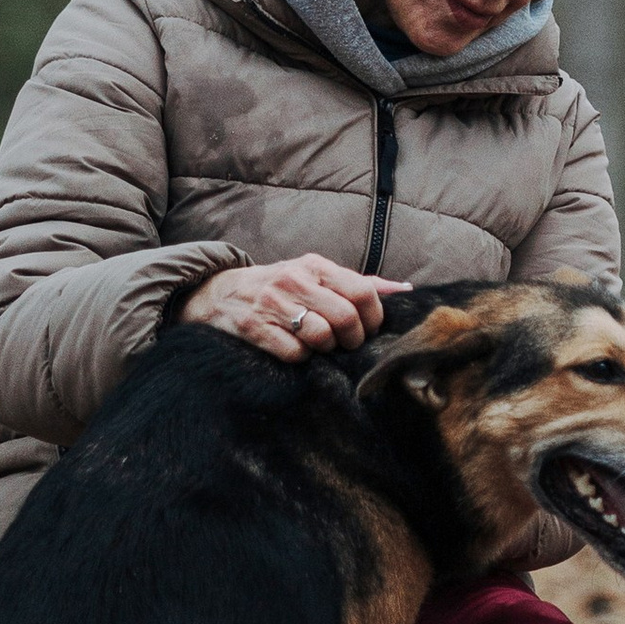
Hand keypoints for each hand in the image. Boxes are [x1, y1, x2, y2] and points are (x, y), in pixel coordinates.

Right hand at [179, 254, 409, 361]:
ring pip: (321, 336)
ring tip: (318, 346)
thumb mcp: (315, 275)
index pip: (363, 291)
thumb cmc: (279, 288)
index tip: (368, 331)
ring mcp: (273, 303)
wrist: (219, 293)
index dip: (373, 318)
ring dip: (325, 349)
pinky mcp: (254, 327)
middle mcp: (295, 280)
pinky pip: (294, 353)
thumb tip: (405, 290)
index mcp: (315, 265)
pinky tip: (294, 349)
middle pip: (346, 318)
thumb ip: (358, 283)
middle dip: (352, 340)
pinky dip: (300, 358)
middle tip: (345, 345)